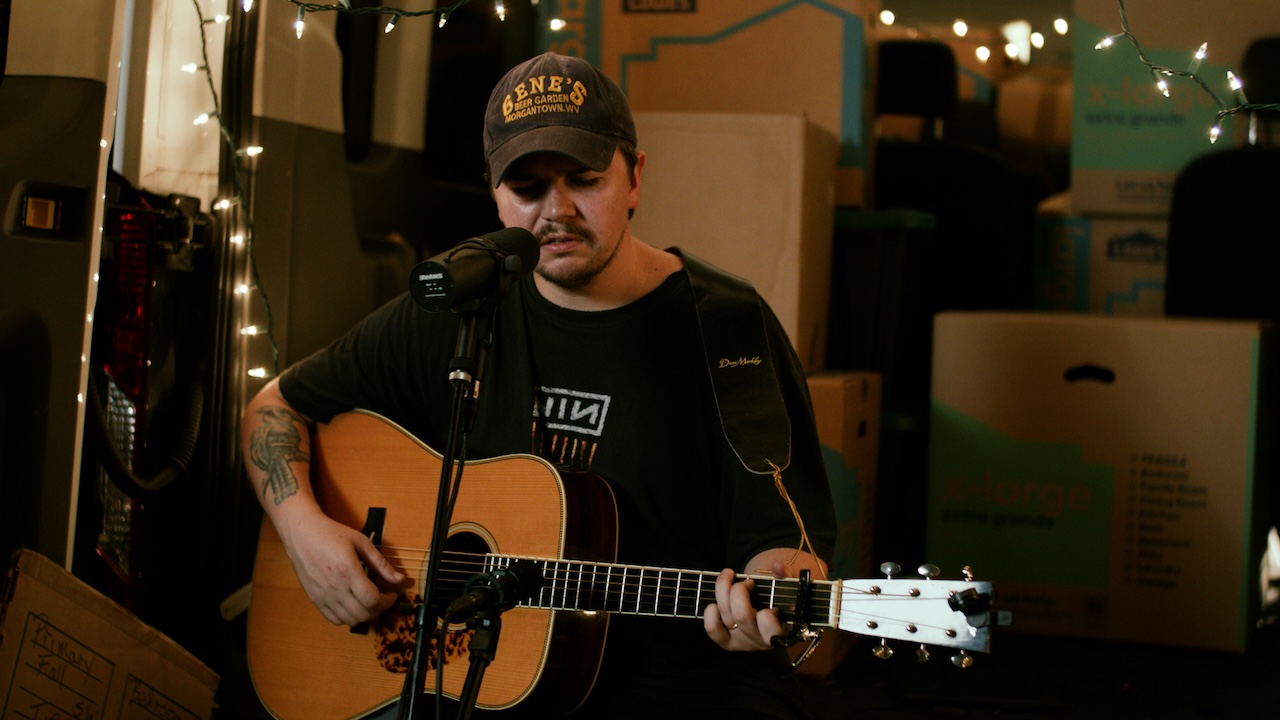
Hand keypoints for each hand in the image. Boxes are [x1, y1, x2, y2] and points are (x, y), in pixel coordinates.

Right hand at [278, 507, 410, 625]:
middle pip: (363, 613)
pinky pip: (334, 620)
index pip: (372, 600)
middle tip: (383, 598)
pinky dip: (348, 618)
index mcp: (348, 571)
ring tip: (369, 602)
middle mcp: (334, 587)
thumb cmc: (332, 534)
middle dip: (379, 609)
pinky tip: (353, 605)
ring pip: (350, 620)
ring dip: (365, 615)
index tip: (392, 594)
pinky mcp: (315, 600)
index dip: (387, 601)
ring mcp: (323, 596)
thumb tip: (400, 579)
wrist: (302, 533)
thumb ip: (381, 564)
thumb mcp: (361, 542)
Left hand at [703, 563, 789, 651]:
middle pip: (742, 617)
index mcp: (781, 631)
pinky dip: (711, 612)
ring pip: (727, 618)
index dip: (767, 615)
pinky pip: (712, 629)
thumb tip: (777, 566)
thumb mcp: (786, 585)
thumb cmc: (778, 597)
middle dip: (739, 590)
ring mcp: (743, 643)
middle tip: (748, 582)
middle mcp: (761, 641)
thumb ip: (785, 575)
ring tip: (730, 578)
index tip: (769, 602)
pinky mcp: (727, 642)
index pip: (772, 631)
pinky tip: (717, 601)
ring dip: (724, 592)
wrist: (767, 609)